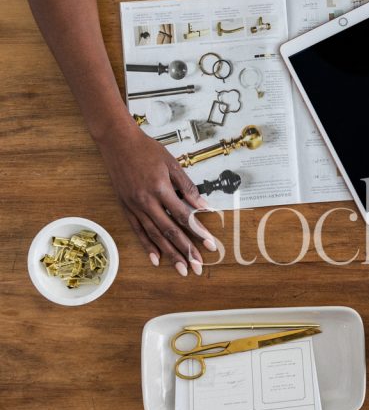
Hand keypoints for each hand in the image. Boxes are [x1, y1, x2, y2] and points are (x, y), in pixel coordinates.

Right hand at [96, 123, 215, 275]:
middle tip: (197, 267)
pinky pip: (138, 231)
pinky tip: (156, 259)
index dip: (198, 232)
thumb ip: (188, 187)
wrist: (117, 141)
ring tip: (181, 269)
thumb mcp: (172, 164)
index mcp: (160, 189)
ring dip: (169, 254)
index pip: (183, 216)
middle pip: (169, 231)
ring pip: (154, 235)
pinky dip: (147, 246)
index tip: (210, 245)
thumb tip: (204, 206)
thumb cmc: (147, 150)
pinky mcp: (126, 207)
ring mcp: (134, 206)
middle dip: (185, 251)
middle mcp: (146, 201)